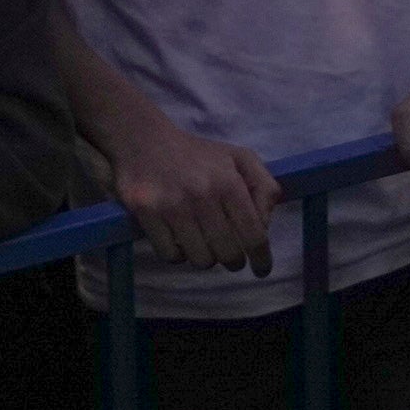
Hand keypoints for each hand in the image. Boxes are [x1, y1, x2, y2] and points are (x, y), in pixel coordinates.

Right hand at [106, 111, 278, 274]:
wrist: (145, 139)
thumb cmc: (199, 154)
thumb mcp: (241, 159)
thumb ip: (264, 188)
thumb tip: (264, 225)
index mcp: (229, 182)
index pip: (253, 235)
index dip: (261, 259)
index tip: (262, 270)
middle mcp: (202, 195)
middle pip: (228, 254)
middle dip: (233, 259)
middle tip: (229, 253)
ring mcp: (171, 205)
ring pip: (200, 260)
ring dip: (205, 256)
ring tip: (202, 241)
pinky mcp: (145, 212)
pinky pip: (170, 255)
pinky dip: (177, 253)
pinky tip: (179, 238)